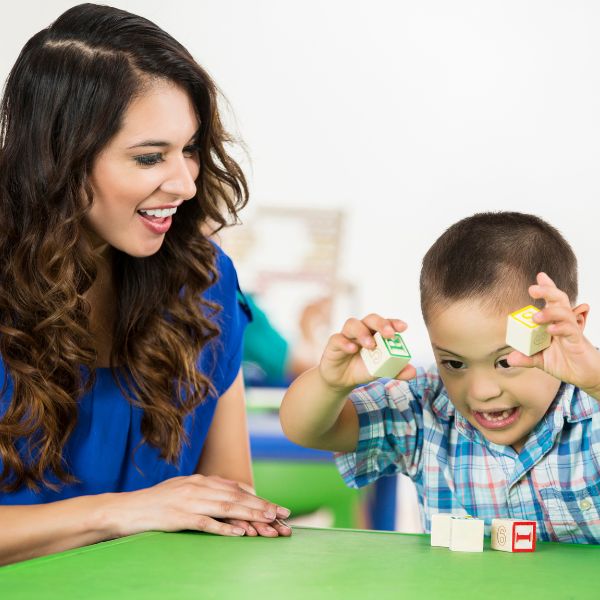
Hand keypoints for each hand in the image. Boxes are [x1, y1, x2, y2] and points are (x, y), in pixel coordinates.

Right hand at [109, 474, 290, 537]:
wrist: (126, 508)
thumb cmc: (157, 502)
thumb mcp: (185, 488)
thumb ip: (208, 489)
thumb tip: (234, 491)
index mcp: (201, 480)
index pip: (236, 489)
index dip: (258, 499)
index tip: (277, 508)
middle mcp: (198, 487)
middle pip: (236, 497)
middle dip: (262, 506)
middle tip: (283, 514)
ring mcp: (189, 501)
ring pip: (226, 507)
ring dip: (250, 515)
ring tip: (269, 521)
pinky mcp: (179, 517)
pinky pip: (205, 522)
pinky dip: (224, 527)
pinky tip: (239, 532)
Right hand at [318, 313, 416, 390]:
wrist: (341, 380)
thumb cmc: (363, 369)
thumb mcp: (381, 371)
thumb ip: (396, 370)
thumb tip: (412, 371)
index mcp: (375, 333)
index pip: (385, 323)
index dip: (393, 323)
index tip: (403, 327)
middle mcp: (361, 330)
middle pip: (370, 319)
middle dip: (381, 324)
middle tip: (389, 334)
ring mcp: (347, 335)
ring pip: (353, 324)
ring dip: (363, 333)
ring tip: (371, 345)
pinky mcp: (334, 344)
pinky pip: (338, 339)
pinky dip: (345, 343)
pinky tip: (352, 350)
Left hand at [507, 272, 599, 395]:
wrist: (584, 376)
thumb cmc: (565, 362)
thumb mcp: (541, 360)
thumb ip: (526, 357)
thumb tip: (509, 358)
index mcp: (554, 322)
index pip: (552, 301)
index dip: (548, 287)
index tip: (540, 276)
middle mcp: (563, 322)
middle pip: (559, 300)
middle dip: (548, 291)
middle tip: (533, 288)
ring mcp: (571, 330)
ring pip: (564, 313)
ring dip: (550, 312)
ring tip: (536, 317)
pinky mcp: (577, 341)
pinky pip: (570, 330)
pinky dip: (560, 328)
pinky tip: (550, 330)